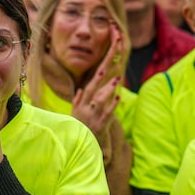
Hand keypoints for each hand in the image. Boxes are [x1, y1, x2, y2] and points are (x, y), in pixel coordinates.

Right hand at [71, 28, 123, 146]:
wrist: (78, 144)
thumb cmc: (79, 127)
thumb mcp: (75, 112)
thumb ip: (78, 100)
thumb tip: (80, 90)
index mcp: (84, 97)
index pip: (95, 77)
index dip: (104, 64)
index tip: (112, 51)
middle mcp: (87, 102)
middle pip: (97, 82)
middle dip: (106, 68)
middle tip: (114, 56)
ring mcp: (93, 112)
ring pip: (101, 97)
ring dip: (108, 88)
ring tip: (117, 79)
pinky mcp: (100, 123)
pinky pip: (107, 112)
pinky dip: (112, 105)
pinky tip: (118, 97)